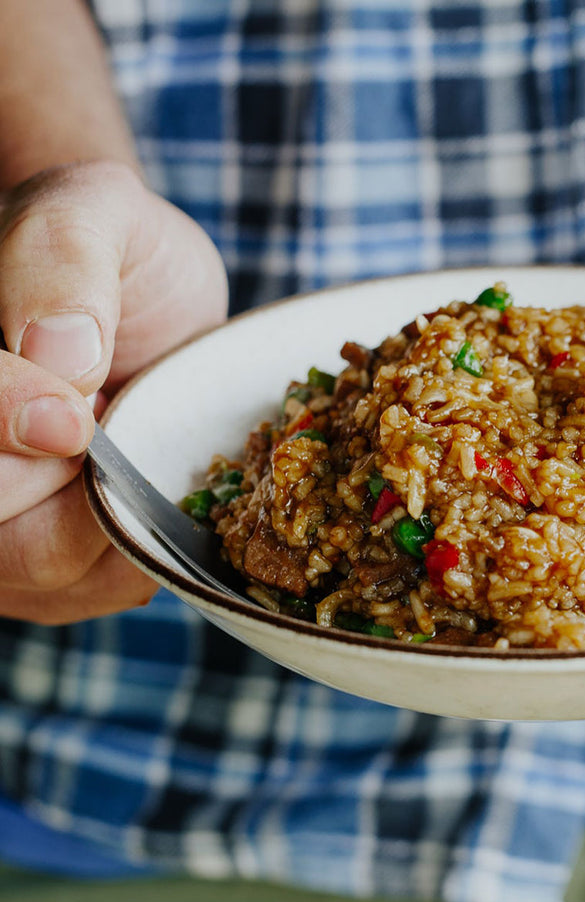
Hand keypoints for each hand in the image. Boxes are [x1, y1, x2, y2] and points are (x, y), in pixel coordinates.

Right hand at [0, 161, 227, 622]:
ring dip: (119, 516)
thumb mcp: (90, 213)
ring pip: (46, 570)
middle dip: (75, 481)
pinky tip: (152, 487)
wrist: (143, 298)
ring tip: (138, 443)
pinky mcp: (41, 570)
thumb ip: (61, 260)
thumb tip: (57, 353)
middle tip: (121, 419)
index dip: (3, 420)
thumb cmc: (111, 248)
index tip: (76, 413)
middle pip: (1, 527)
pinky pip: (97, 588)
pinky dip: (144, 545)